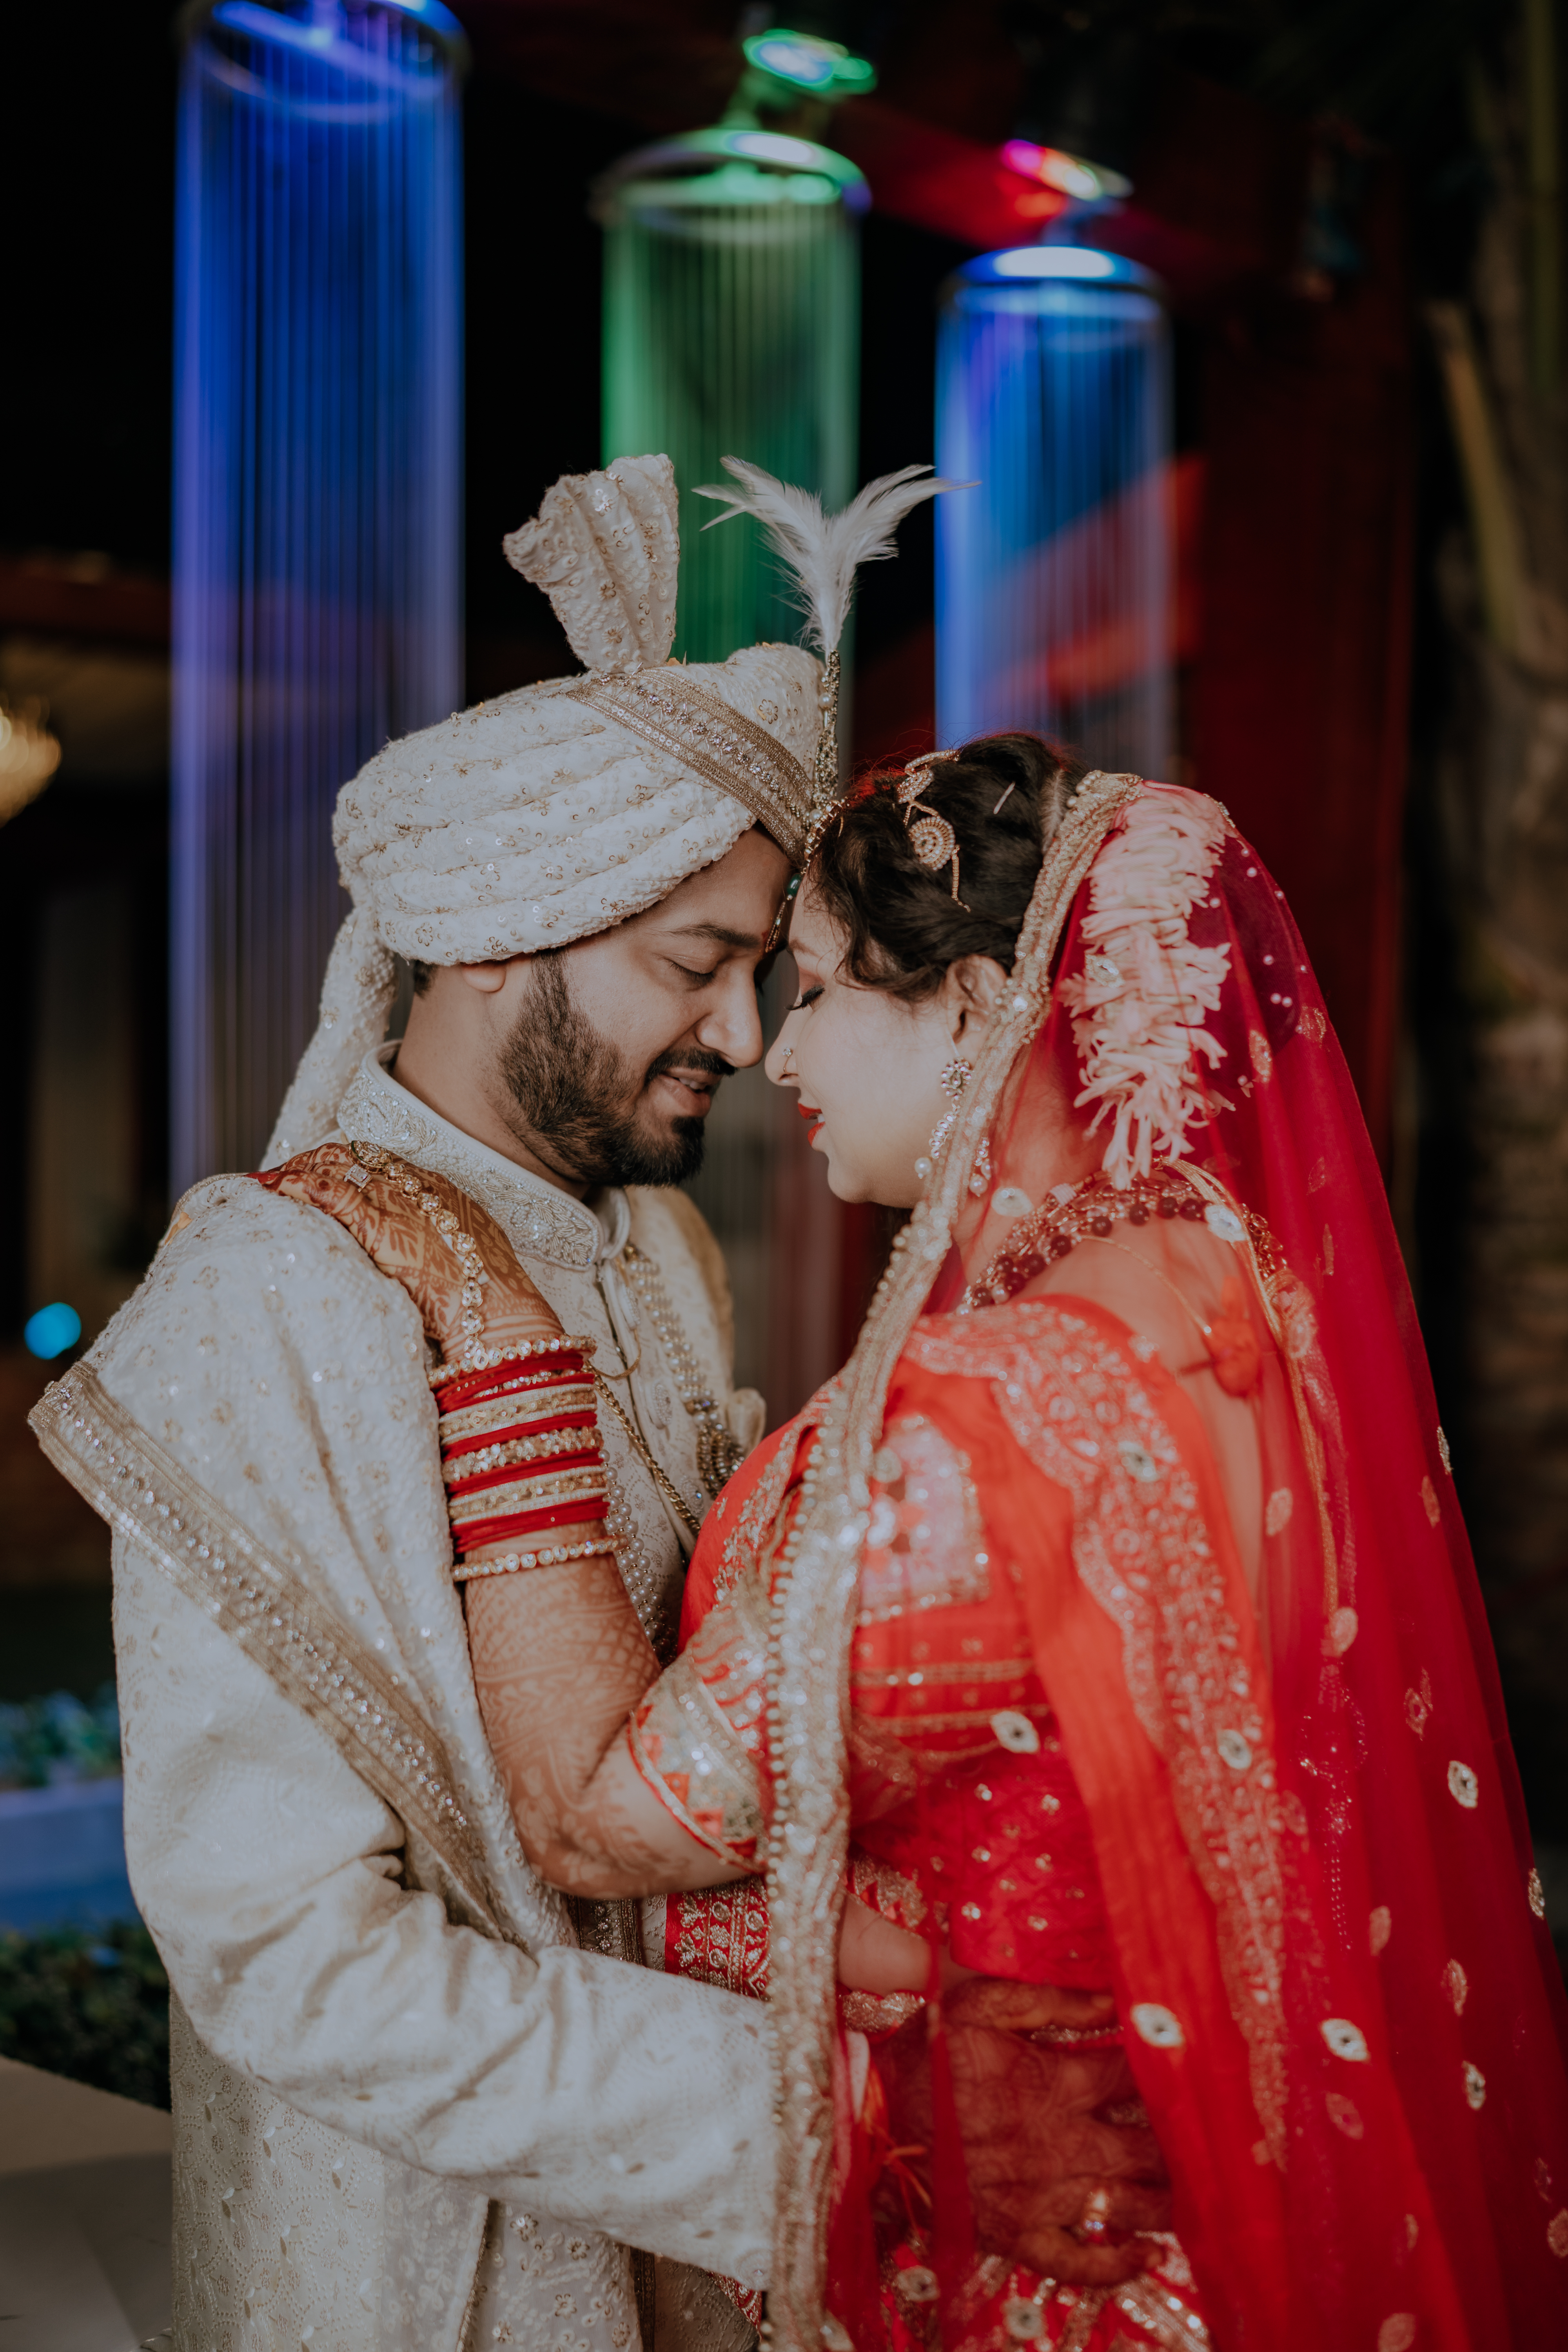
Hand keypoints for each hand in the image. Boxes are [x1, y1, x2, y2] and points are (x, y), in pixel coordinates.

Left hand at [265, 1143, 563, 1368]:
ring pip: (337, 1166)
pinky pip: (332, 1195)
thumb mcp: (465, 1250)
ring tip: (269, 1181)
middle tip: (282, 1174)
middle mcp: (414, 1186)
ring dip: (298, 1169)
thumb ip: (439, 1239)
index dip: (341, 1161)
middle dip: (312, 1159)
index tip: (316, 1171)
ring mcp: (397, 1203)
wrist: (497, 1308)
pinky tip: (280, 1188)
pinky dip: (302, 1187)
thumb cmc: (486, 1292)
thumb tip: (424, 1251)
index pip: (378, 1160)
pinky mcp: (380, 1228)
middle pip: (353, 1155)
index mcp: (437, 1188)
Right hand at [878, 1979, 1171, 2288]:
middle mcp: (1059, 2145)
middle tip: (1209, 2140)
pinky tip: (1147, 2255)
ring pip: (1128, 2207)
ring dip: (1168, 2202)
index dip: (1168, 2076)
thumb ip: (1051, 2000)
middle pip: (1147, 2150)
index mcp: (1053, 2083)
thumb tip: (1114, 1999)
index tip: (1193, 2073)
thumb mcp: (979, 2004)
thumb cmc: (926, 2053)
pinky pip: (1081, 2264)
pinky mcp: (1019, 2236)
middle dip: (1183, 2146)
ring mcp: (1041, 2198)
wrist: (871, 2119)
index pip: (1133, 2082)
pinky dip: (1120, 2265)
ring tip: (1195, 2193)